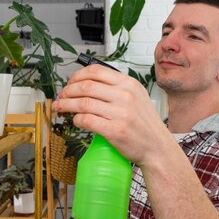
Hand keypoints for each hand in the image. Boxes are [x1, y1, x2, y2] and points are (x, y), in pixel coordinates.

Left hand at [52, 64, 171, 165]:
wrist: (157, 147)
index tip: (70, 83)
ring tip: (60, 108)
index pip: (96, 71)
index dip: (77, 76)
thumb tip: (88, 85)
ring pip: (83, 103)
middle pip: (86, 86)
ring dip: (66, 105)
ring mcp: (120, 113)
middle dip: (68, 91)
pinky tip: (75, 121)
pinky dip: (76, 120)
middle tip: (61, 97)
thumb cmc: (145, 125)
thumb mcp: (137, 97)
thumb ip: (117, 88)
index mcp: (129, 84)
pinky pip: (87, 120)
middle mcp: (125, 96)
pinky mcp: (115, 130)